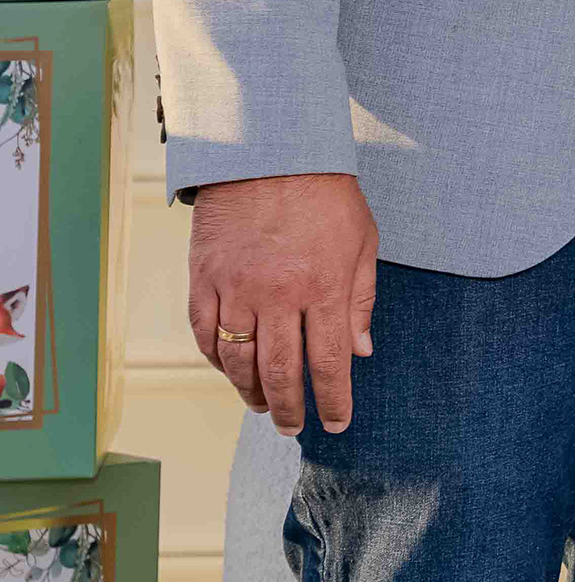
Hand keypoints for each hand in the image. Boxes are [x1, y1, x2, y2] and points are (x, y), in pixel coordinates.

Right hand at [187, 171, 380, 435]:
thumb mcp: (362, 243)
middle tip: (294, 427)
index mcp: (324, 287)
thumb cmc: (325, 196)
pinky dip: (216, 359)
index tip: (336, 424)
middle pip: (280, 371)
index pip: (329, 362)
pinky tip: (230, 371)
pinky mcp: (204, 279)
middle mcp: (278, 296)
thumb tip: (362, 352)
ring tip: (264, 406)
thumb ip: (360, 301)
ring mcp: (236, 289)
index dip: (333, 400)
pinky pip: (205, 334)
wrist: (268, 153)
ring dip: (250, 391)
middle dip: (289, 408)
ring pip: (238, 360)